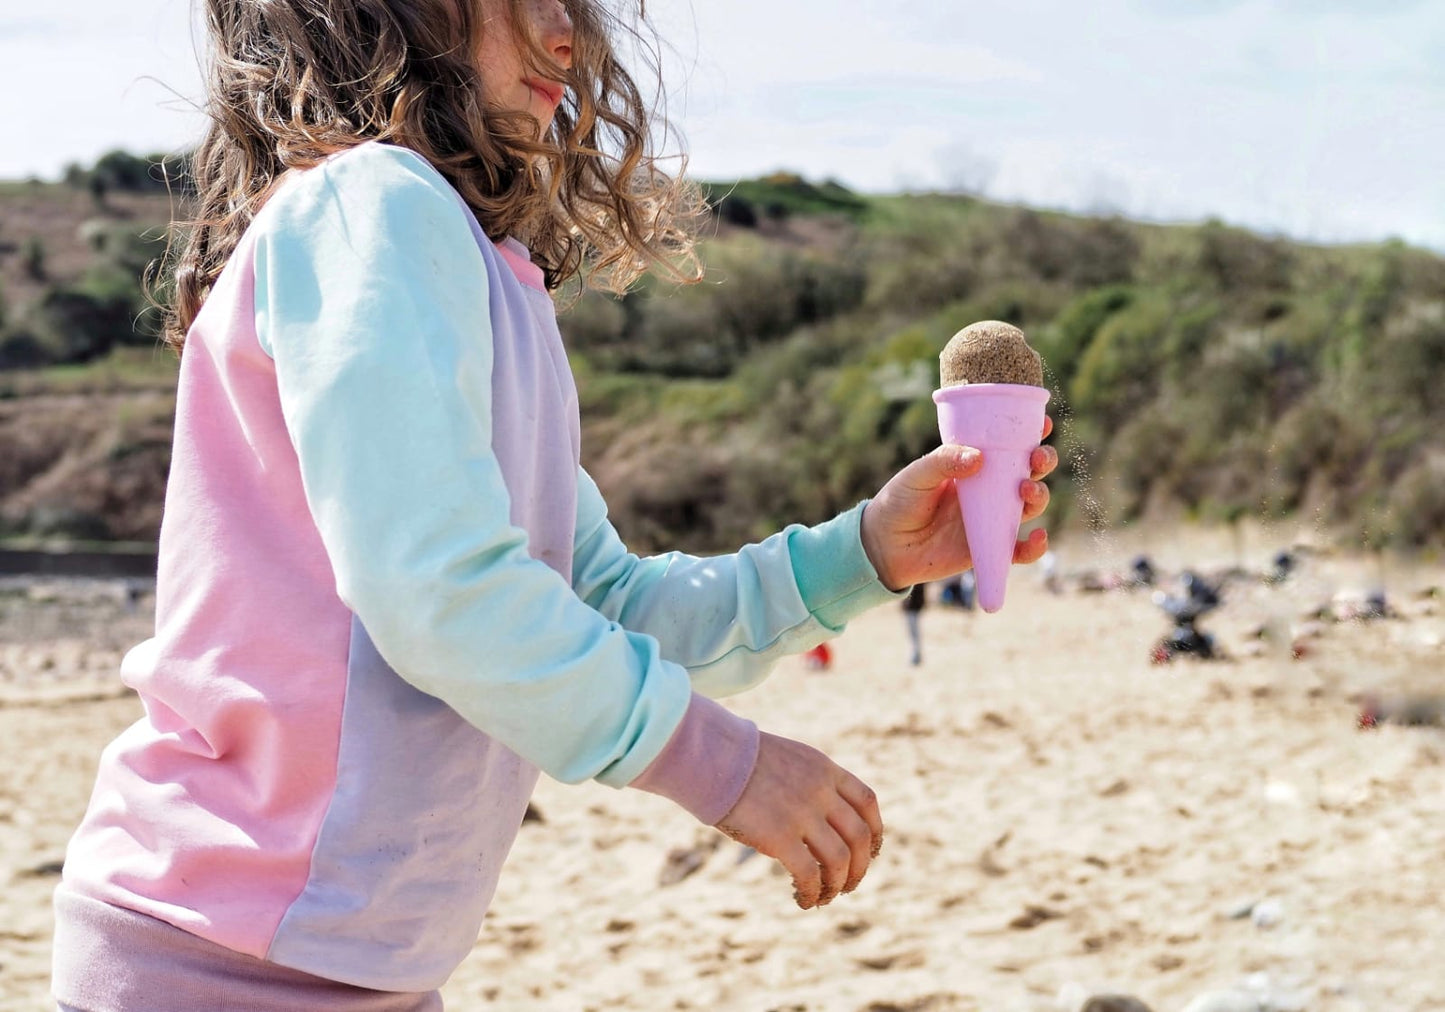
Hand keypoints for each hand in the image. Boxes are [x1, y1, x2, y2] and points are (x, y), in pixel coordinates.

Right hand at [715, 732, 882, 908]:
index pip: (867, 802)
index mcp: (824, 769)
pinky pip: (809, 874)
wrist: (709, 756)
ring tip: (826, 897)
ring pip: (840, 860)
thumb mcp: (787, 762)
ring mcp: (802, 813)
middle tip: (848, 885)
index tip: (871, 852)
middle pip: (860, 836)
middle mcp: (820, 790)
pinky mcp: (779, 836)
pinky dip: (812, 893)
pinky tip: (803, 900)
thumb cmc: (739, 761)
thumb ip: (809, 785)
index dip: (875, 832)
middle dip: (860, 867)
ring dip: (837, 885)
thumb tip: (818, 823)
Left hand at [860, 417, 1056, 591]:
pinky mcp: (988, 547)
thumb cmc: (898, 502)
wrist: (884, 546)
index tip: (1044, 422)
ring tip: (1026, 491)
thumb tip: (978, 457)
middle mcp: (988, 490)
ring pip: (1029, 506)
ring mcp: (991, 518)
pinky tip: (1038, 538)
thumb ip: (943, 461)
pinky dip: (1034, 548)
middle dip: (1043, 461)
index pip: (1008, 445)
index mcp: (974, 465)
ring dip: (1039, 496)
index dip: (1030, 433)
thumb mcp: (916, 475)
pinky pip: (1018, 550)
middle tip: (1037, 457)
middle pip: (1028, 471)